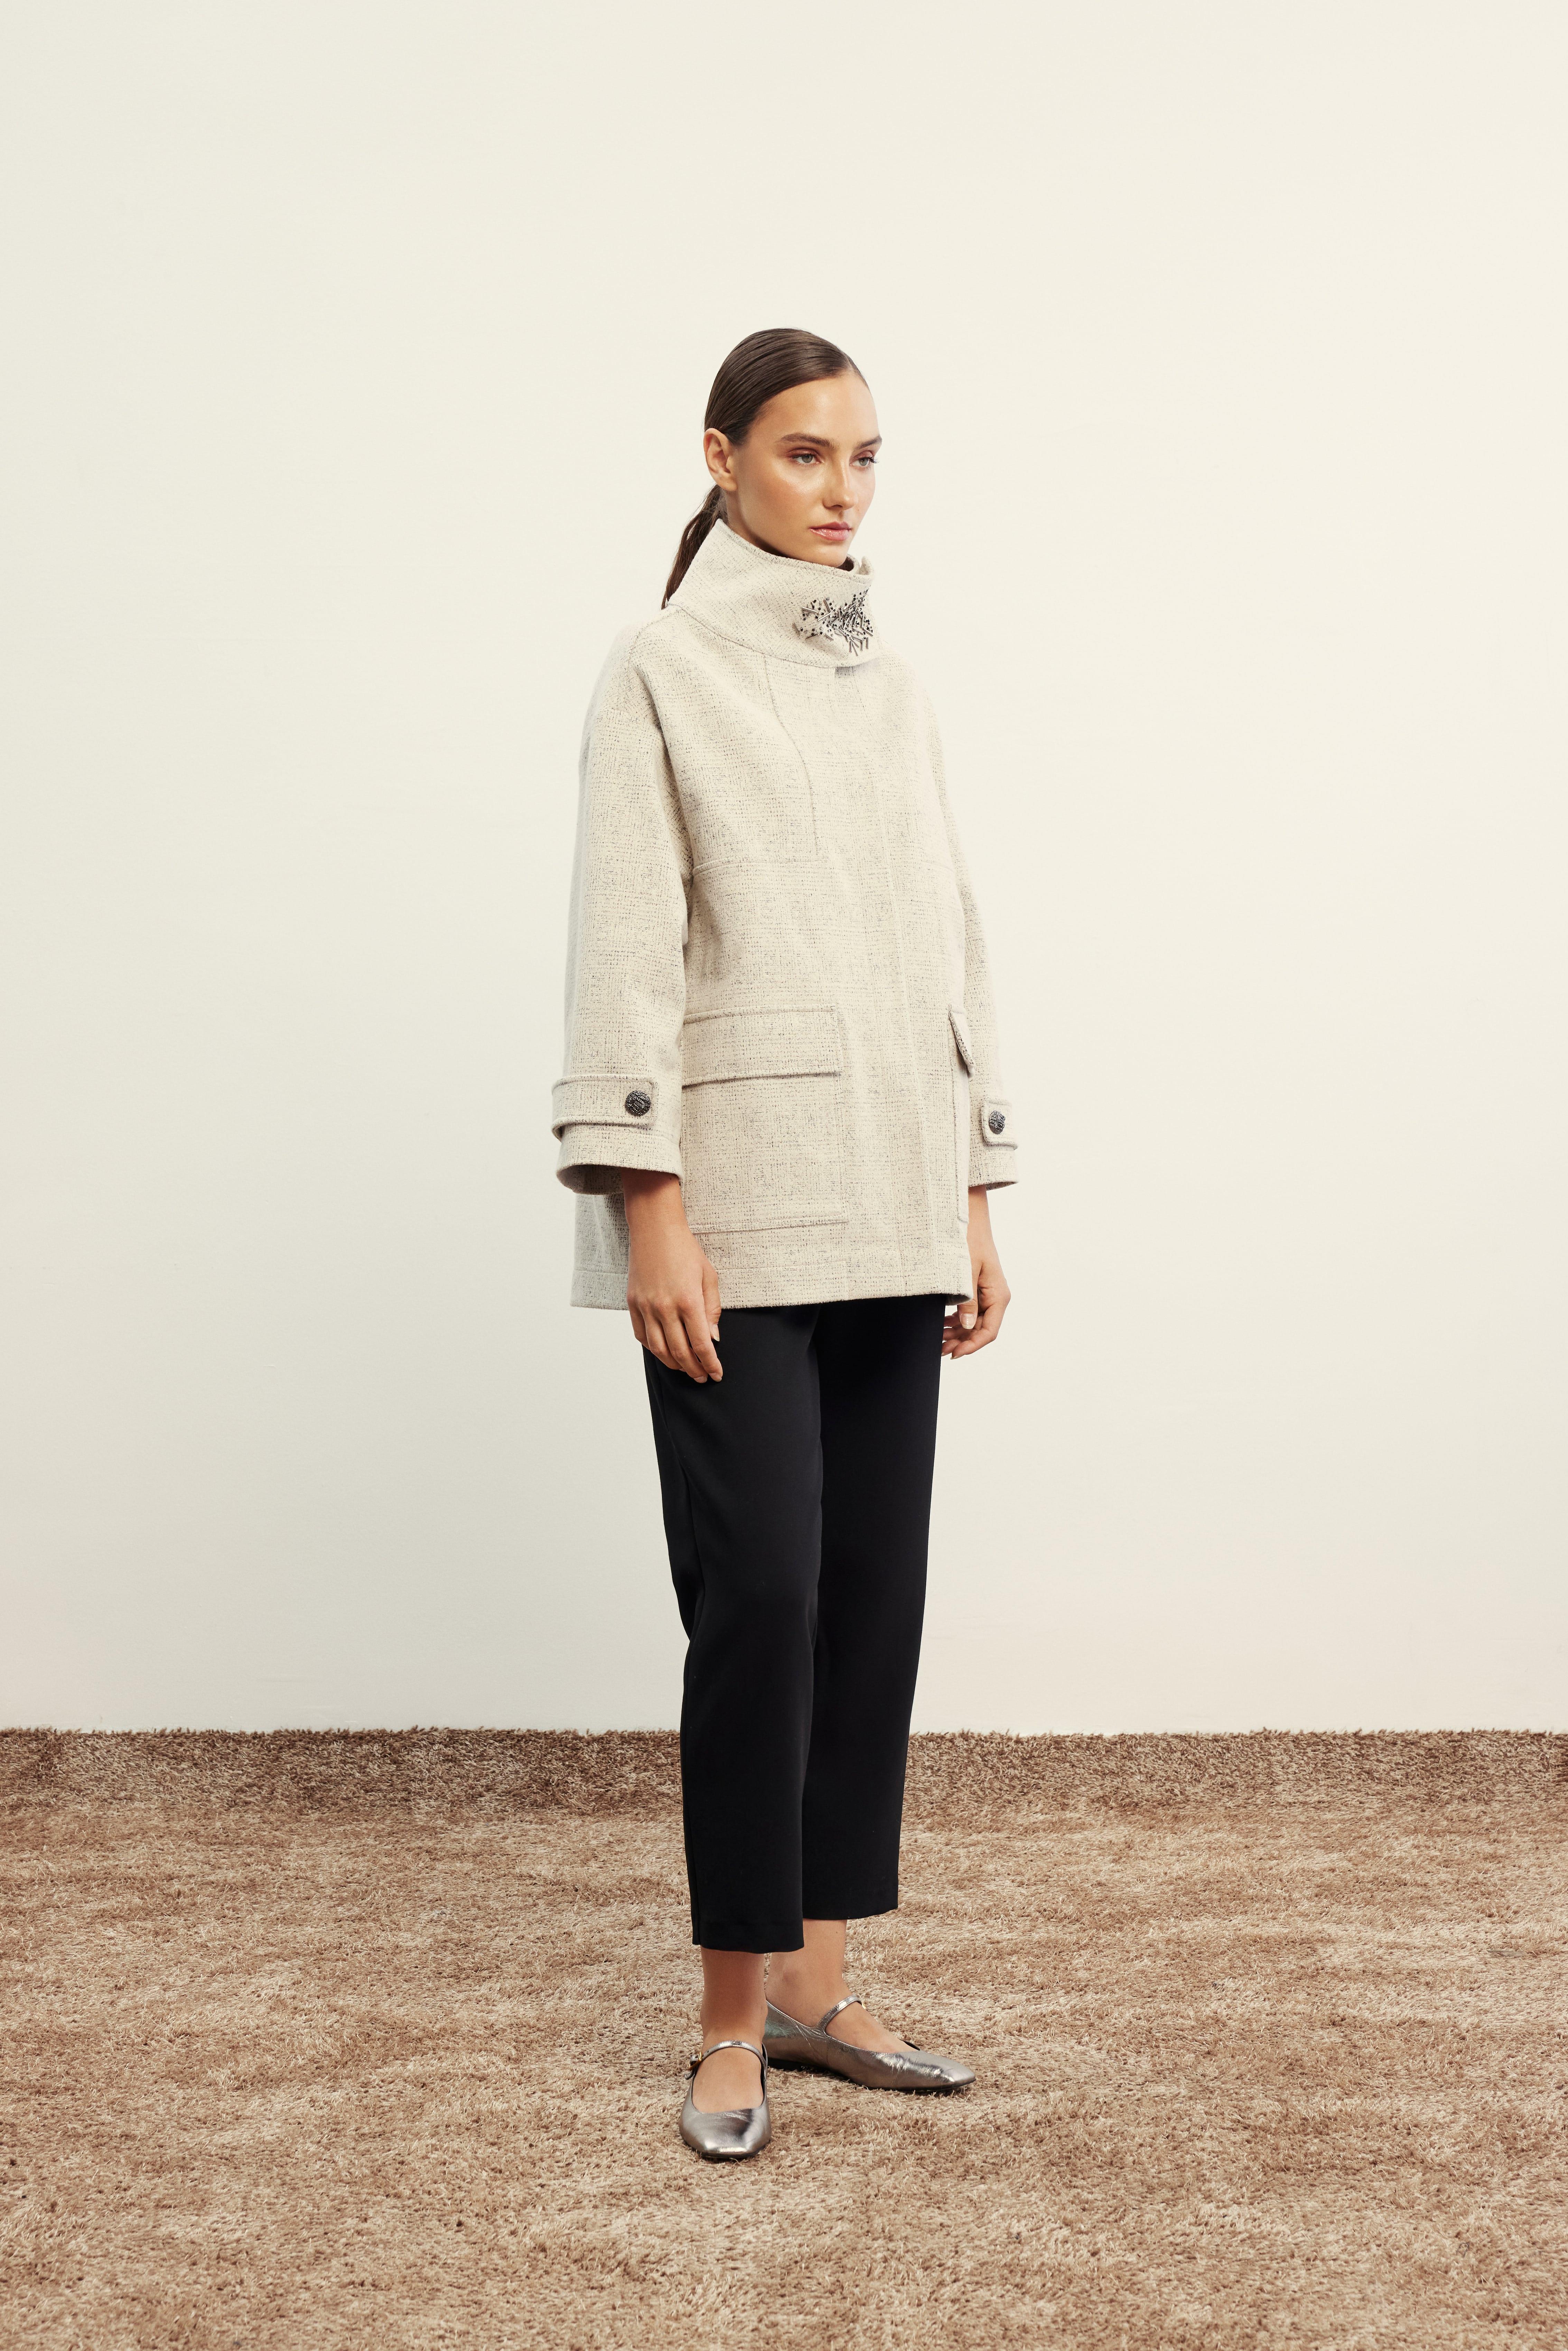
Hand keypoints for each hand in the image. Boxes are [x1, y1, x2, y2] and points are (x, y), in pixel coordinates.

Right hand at [622, 1171, 722, 1381]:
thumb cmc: (685, 1250)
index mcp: (688, 1301)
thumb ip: (712, 1309)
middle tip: (702, 1376)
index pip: (701, 1344)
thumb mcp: (709, 1276)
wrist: (655, 1229)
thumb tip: (713, 1338)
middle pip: (680, 1352)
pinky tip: (664, 1353)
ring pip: (658, 1349)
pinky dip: (653, 1349)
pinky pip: (641, 1336)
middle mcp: (665, 1308)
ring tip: (686, 1369)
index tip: (716, 1374)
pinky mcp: (632, 1303)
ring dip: (674, 1365)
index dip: (710, 1363)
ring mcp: (646, 1307)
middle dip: (694, 1369)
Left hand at [943, 1188, 1009, 1358]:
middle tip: (939, 1350)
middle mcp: (995, 1297)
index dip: (972, 1346)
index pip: (988, 1331)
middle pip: (980, 1330)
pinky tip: (942, 1325)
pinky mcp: (977, 1288)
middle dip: (961, 1342)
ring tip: (937, 1340)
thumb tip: (966, 1325)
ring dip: (957, 1333)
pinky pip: (969, 1311)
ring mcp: (986, 1293)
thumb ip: (967, 1300)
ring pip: (973, 1322)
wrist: (968, 1217)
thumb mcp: (965, 1272)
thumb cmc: (969, 1240)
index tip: (953, 1354)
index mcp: (998, 1295)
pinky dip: (956, 1320)